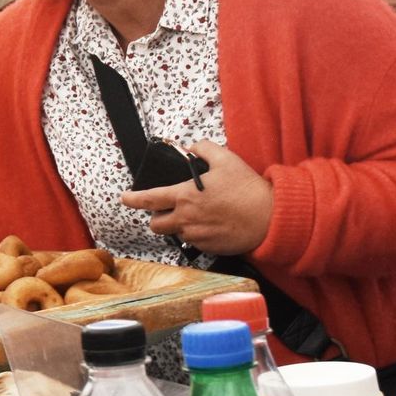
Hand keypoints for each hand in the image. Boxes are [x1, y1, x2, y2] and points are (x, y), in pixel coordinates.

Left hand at [118, 140, 274, 256]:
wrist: (270, 218)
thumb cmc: (248, 189)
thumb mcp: (226, 159)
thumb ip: (203, 149)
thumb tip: (191, 148)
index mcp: (185, 196)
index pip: (149, 199)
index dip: (133, 199)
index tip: (124, 198)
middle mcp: (186, 218)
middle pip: (156, 225)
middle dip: (157, 217)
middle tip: (167, 210)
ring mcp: (197, 236)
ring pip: (175, 234)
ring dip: (178, 226)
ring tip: (195, 216)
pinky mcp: (208, 248)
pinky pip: (194, 242)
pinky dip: (197, 234)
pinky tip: (211, 225)